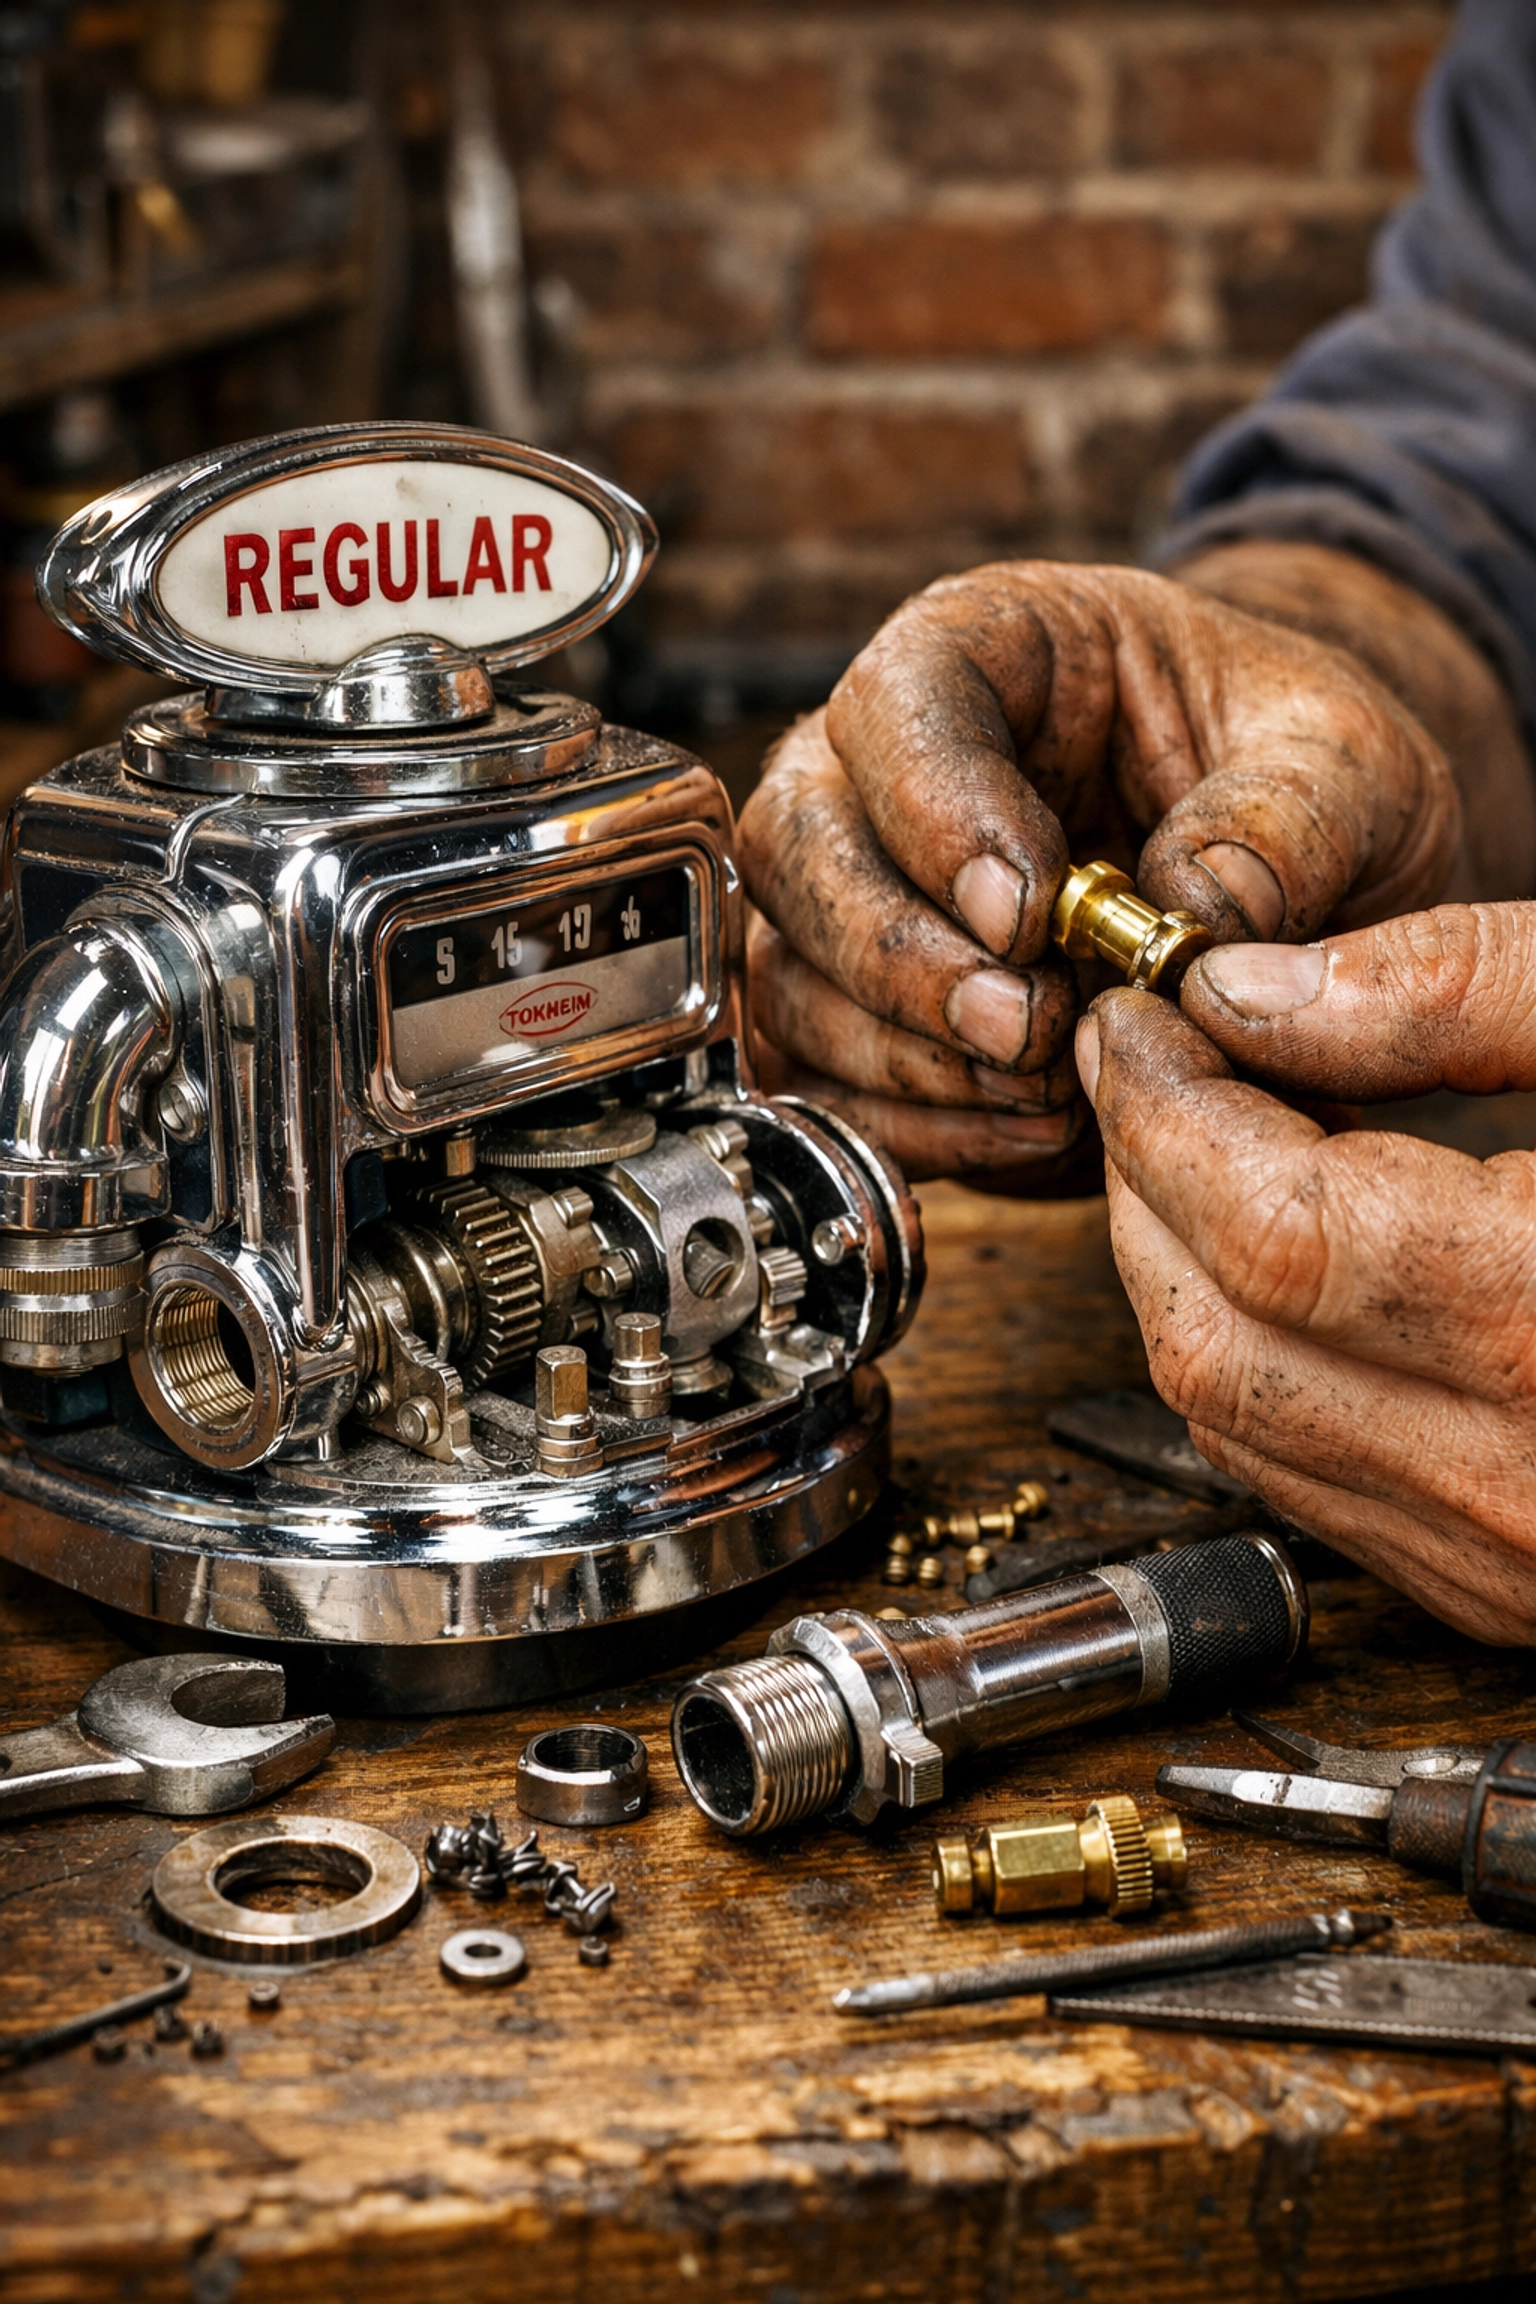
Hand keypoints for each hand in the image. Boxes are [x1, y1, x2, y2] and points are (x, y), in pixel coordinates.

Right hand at [740, 560, 1458, 1182]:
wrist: (1305, 865)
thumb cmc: (1298, 777)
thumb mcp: (1346, 764)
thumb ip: (1280, 825)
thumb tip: (1185, 920)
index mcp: (987, 650)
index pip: (895, 705)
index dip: (936, 813)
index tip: (1028, 913)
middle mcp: (881, 770)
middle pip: (797, 849)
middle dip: (897, 959)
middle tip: (1023, 1028)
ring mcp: (855, 899)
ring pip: (790, 981)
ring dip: (908, 1062)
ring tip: (1052, 1091)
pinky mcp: (867, 1021)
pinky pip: (827, 1086)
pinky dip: (919, 1131)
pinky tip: (1033, 1135)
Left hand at [1079, 903, 1535, 1643]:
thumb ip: (1463, 991)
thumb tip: (1251, 991)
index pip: (1271, 1221)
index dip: (1169, 1107)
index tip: (1138, 1017)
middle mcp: (1525, 1478)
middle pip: (1214, 1330)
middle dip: (1143, 1180)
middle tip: (1144, 1062)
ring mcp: (1509, 1557)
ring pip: (1230, 1417)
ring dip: (1174, 1266)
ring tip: (1196, 1138)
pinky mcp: (1501, 1586)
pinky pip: (1298, 1474)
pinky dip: (1247, 1354)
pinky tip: (1272, 1255)